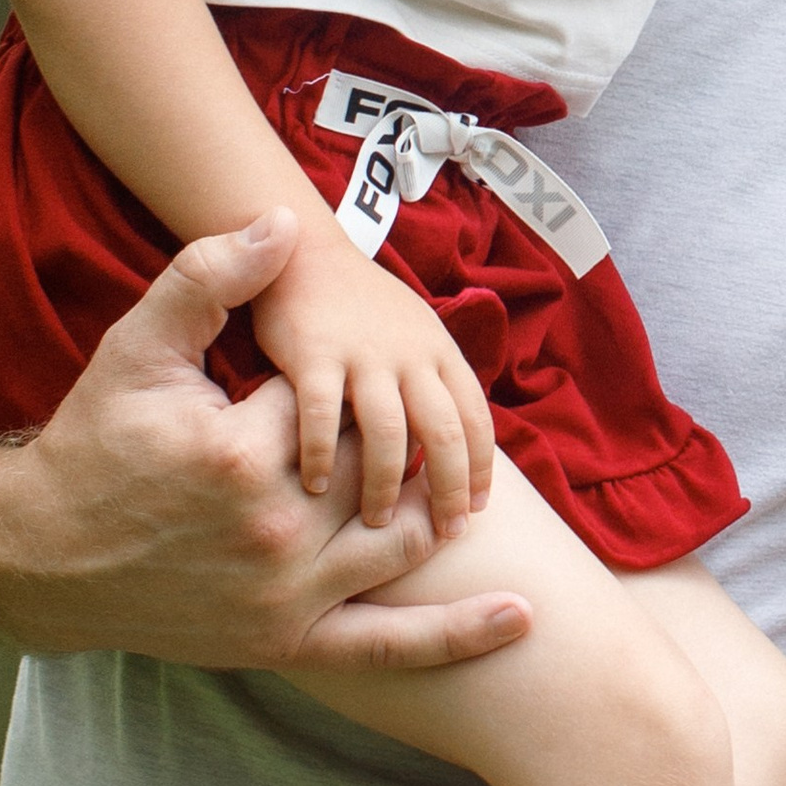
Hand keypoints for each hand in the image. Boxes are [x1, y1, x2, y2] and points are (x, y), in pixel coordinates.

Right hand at [0, 215, 530, 672]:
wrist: (40, 556)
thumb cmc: (92, 441)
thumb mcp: (138, 346)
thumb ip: (211, 277)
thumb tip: (284, 223)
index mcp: (242, 454)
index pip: (334, 400)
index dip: (327, 379)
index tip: (291, 377)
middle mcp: (273, 534)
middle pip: (375, 469)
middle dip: (382, 442)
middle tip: (365, 419)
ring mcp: (285, 599)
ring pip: (396, 542)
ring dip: (434, 508)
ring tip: (457, 478)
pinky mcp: (287, 644)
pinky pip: (385, 646)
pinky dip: (456, 635)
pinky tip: (520, 617)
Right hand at [248, 217, 498, 526]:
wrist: (304, 251)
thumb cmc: (358, 309)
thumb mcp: (411, 334)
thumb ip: (431, 384)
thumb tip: (455, 450)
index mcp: (438, 349)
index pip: (475, 417)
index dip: (481, 468)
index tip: (478, 510)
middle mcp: (410, 351)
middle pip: (445, 431)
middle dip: (449, 490)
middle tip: (444, 533)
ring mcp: (364, 352)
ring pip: (390, 433)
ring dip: (385, 485)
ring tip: (375, 522)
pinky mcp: (315, 354)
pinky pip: (324, 418)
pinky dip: (324, 457)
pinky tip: (315, 487)